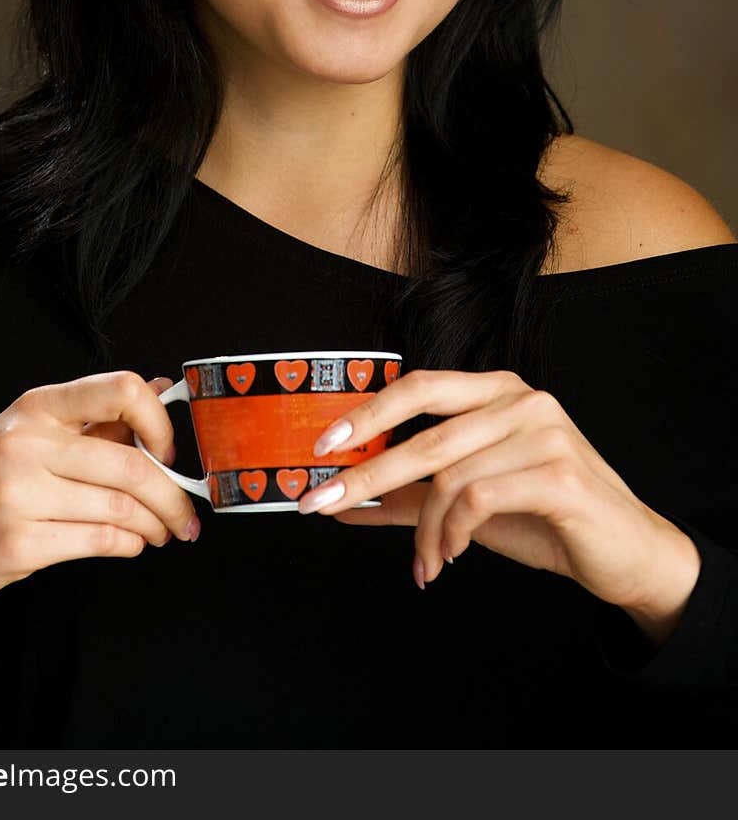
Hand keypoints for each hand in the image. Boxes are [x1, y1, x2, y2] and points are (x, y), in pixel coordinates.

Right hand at [0, 371, 199, 612]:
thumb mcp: (29, 433)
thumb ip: (96, 418)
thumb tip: (162, 390)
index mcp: (37, 407)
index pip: (121, 389)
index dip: (160, 420)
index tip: (169, 449)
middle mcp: (28, 443)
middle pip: (131, 464)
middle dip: (172, 495)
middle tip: (185, 512)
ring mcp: (20, 494)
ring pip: (121, 508)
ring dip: (155, 525)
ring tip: (162, 532)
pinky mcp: (18, 543)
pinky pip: (99, 542)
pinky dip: (128, 545)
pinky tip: (130, 544)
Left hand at [297, 369, 700, 628]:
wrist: (625, 553)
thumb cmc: (547, 519)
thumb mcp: (469, 502)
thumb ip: (410, 497)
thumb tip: (344, 502)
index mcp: (498, 392)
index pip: (421, 386)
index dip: (369, 412)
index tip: (324, 444)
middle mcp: (521, 400)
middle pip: (426, 434)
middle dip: (368, 472)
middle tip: (324, 501)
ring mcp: (544, 433)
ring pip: (450, 475)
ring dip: (425, 530)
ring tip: (424, 561)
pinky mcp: (559, 475)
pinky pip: (479, 499)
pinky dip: (453, 533)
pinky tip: (451, 556)